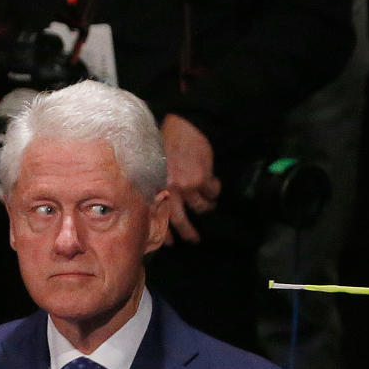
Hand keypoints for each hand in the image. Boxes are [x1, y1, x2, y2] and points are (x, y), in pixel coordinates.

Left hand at [160, 114, 220, 243]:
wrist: (183, 126)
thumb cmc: (165, 143)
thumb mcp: (152, 166)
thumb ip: (156, 184)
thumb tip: (162, 201)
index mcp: (155, 188)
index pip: (158, 216)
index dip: (164, 231)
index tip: (169, 242)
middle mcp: (169, 190)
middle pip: (180, 220)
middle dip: (188, 233)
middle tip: (194, 240)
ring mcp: (186, 186)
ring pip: (201, 207)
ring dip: (206, 208)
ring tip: (208, 208)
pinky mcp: (202, 179)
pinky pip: (213, 192)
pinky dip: (215, 192)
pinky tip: (214, 188)